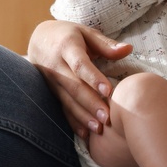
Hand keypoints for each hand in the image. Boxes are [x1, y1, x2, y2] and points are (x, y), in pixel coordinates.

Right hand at [27, 19, 131, 136]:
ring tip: (98, 128)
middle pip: (73, 86)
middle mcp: (55, 65)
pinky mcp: (50, 92)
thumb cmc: (68, 35)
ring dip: (82, 116)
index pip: (80, 64)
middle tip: (107, 117)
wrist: (37, 39)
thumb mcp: (85, 32)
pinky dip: (72, 122)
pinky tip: (84, 134)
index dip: (93, 78)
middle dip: (90, 103)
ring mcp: (51, 80)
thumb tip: (128, 49)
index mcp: (67, 47)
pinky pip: (61, 108)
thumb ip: (105, 44)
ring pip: (67, 100)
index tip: (108, 91)